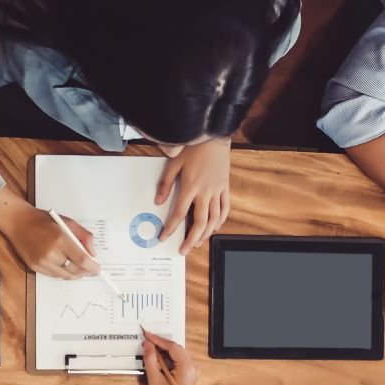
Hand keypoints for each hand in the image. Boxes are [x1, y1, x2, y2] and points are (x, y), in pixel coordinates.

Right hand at [0, 194, 98, 279]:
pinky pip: (54, 275)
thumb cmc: (43, 220)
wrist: (17, 222)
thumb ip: (84, 237)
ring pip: (65, 276)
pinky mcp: (35, 267)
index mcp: (60, 239)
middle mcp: (50, 253)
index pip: (82, 260)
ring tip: (79, 269)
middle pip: (75, 271)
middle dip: (86, 272)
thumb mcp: (68, 222)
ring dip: (75, 274)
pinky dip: (63, 273)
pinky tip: (65, 266)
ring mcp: (41, 262)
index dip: (93, 267)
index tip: (98, 268)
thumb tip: (92, 253)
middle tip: (91, 269)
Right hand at [141, 329, 197, 384]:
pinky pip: (178, 361)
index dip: (159, 340)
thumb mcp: (154, 378)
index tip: (148, 335)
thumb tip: (148, 345)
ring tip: (149, 349)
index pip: (173, 347)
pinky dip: (167, 358)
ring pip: (177, 354)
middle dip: (161, 344)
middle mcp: (192, 368)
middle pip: (176, 349)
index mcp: (187, 368)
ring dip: (163, 351)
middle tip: (147, 341)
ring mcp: (191, 372)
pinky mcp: (187, 376)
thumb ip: (150, 359)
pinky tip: (157, 358)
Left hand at [156, 138, 231, 254]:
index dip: (171, 228)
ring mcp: (217, 191)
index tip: (164, 237)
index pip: (179, 213)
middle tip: (183, 250)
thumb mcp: (174, 162)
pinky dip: (220, 221)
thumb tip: (158, 201)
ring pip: (214, 219)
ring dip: (205, 234)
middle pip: (199, 223)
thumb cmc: (193, 146)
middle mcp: (205, 192)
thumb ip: (165, 183)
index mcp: (190, 186)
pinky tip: (214, 227)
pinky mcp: (225, 187)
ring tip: (197, 243)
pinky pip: (225, 209)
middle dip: (190, 239)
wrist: (213, 135)